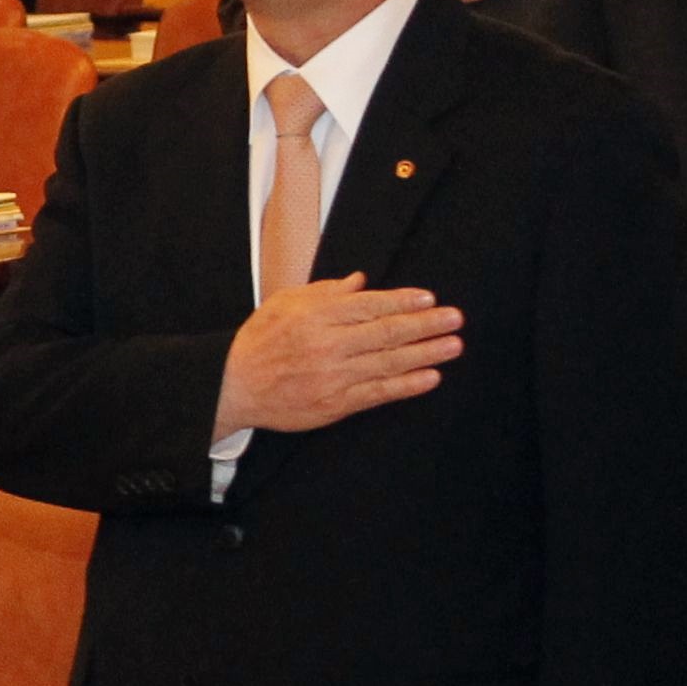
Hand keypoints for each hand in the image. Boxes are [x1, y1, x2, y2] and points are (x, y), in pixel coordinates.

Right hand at [213, 275, 462, 437]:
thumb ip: (324, 292)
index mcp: (316, 316)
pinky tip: (430, 377)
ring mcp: (334, 376)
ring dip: (426, 353)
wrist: (232, 387)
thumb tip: (360, 281)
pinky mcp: (335, 403)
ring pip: (389, 362)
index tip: (429, 299)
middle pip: (387, 332)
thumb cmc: (258, 343)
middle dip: (426, 324)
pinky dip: (407, 385)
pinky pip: (379, 393)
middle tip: (454, 318)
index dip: (403, 301)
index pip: (370, 305)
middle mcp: (328, 344)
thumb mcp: (284, 304)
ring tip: (453, 345)